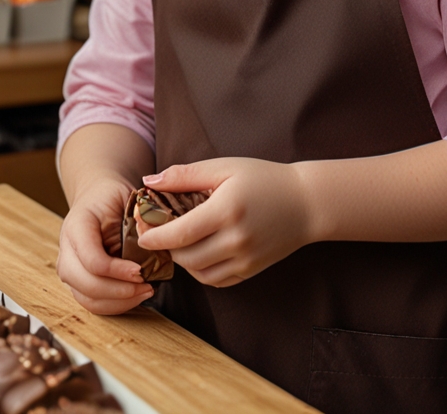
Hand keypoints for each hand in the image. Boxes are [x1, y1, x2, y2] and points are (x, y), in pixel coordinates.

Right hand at [56, 175, 153, 314]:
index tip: (141, 271)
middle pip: (86, 284)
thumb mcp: (124, 199)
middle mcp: (66, 250)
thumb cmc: (114, 197)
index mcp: (76, 226)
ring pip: (88, 300)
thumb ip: (135, 222)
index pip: (92, 259)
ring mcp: (69, 269)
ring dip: (119, 302)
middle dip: (119, 291)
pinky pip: (93, 303)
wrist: (97, 196)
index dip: (117, 271)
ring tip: (145, 292)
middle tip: (147, 286)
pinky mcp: (78, 282)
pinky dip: (116, 305)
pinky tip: (136, 296)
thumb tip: (156, 246)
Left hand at [136, 158, 312, 287]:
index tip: (140, 230)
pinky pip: (215, 280)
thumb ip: (185, 175)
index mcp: (227, 210)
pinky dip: (200, 270)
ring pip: (198, 272)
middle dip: (165, 247)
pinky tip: (198, 251)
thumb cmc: (263, 179)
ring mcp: (245, 259)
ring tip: (177, 240)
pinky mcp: (251, 271)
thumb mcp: (225, 167)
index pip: (179, 233)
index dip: (154, 236)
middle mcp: (236, 239)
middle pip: (186, 256)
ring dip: (182, 259)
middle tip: (155, 231)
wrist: (306, 203)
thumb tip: (149, 182)